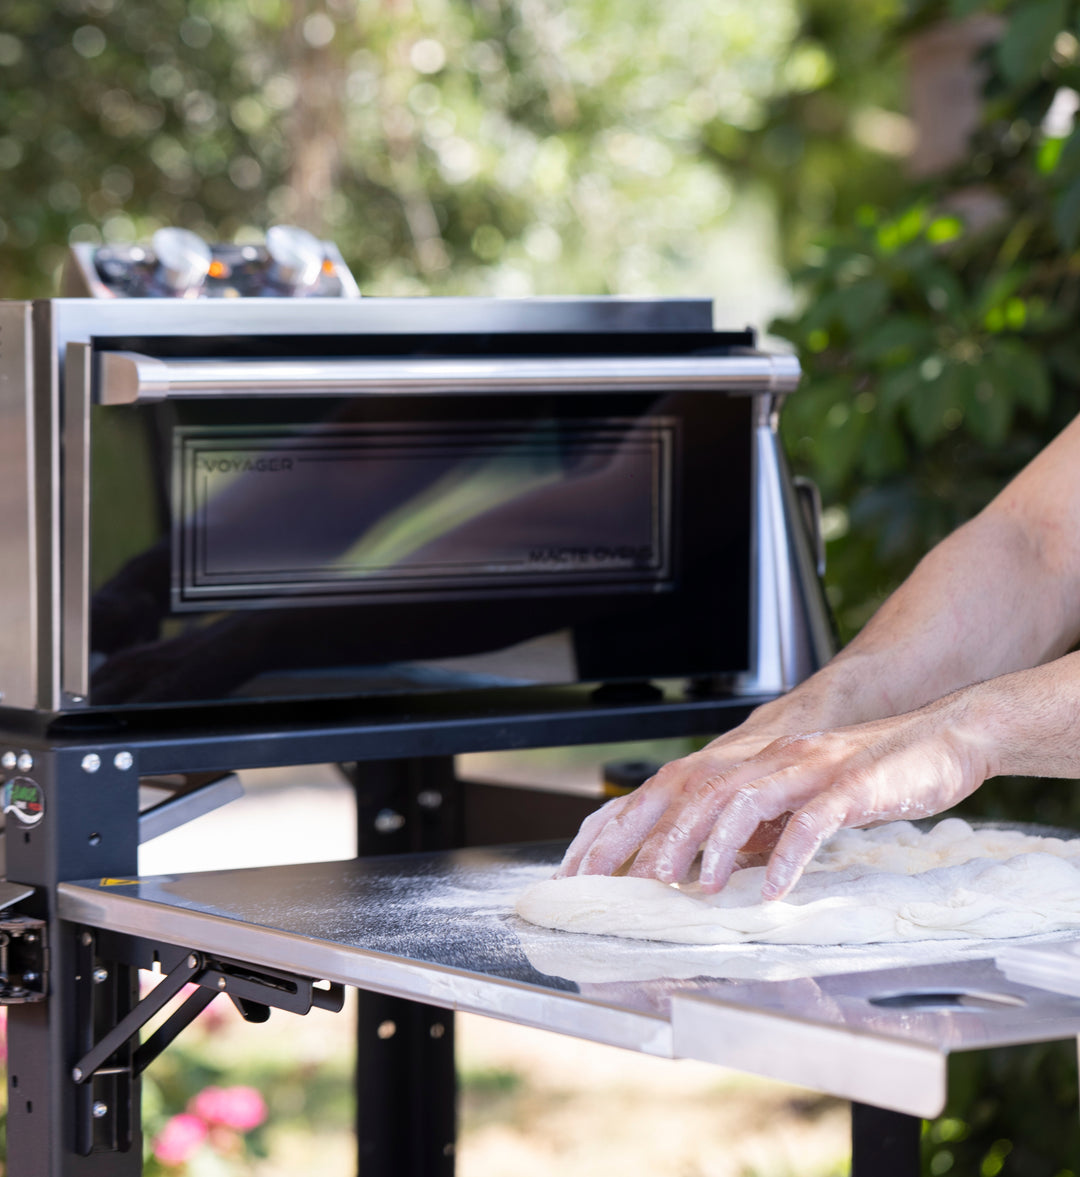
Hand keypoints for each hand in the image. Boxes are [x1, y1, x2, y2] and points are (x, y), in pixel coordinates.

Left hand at [558, 697, 991, 899]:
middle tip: (613, 882)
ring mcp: (804, 768)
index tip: (580, 867)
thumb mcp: (791, 805)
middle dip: (644, 837)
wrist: (938, 739)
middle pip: (687, 791)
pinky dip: (787, 857)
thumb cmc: (864, 775)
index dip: (618, 825)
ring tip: (685, 887)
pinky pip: (811, 822)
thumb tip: (704, 870)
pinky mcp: (849, 785)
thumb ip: (750, 831)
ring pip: (739, 800)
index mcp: (744, 765)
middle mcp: (764, 760)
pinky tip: (772, 892)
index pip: (664, 792)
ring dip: (707, 844)